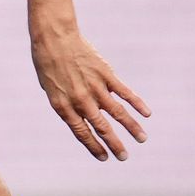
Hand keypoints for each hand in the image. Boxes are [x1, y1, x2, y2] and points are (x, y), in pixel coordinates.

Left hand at [30, 19, 150, 160]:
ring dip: (131, 127)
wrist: (54, 38)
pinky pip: (125, 93)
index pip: (81, 132)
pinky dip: (137, 104)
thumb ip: (65, 102)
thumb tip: (78, 114)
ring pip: (117, 113)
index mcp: (63, 105)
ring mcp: (95, 88)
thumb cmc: (47, 62)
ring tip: (142, 139)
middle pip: (101, 127)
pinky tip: (147, 114)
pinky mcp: (106, 75)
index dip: (93, 146)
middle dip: (114, 144)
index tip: (104, 158)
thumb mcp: (50, 87)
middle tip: (124, 157)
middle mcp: (80, 100)